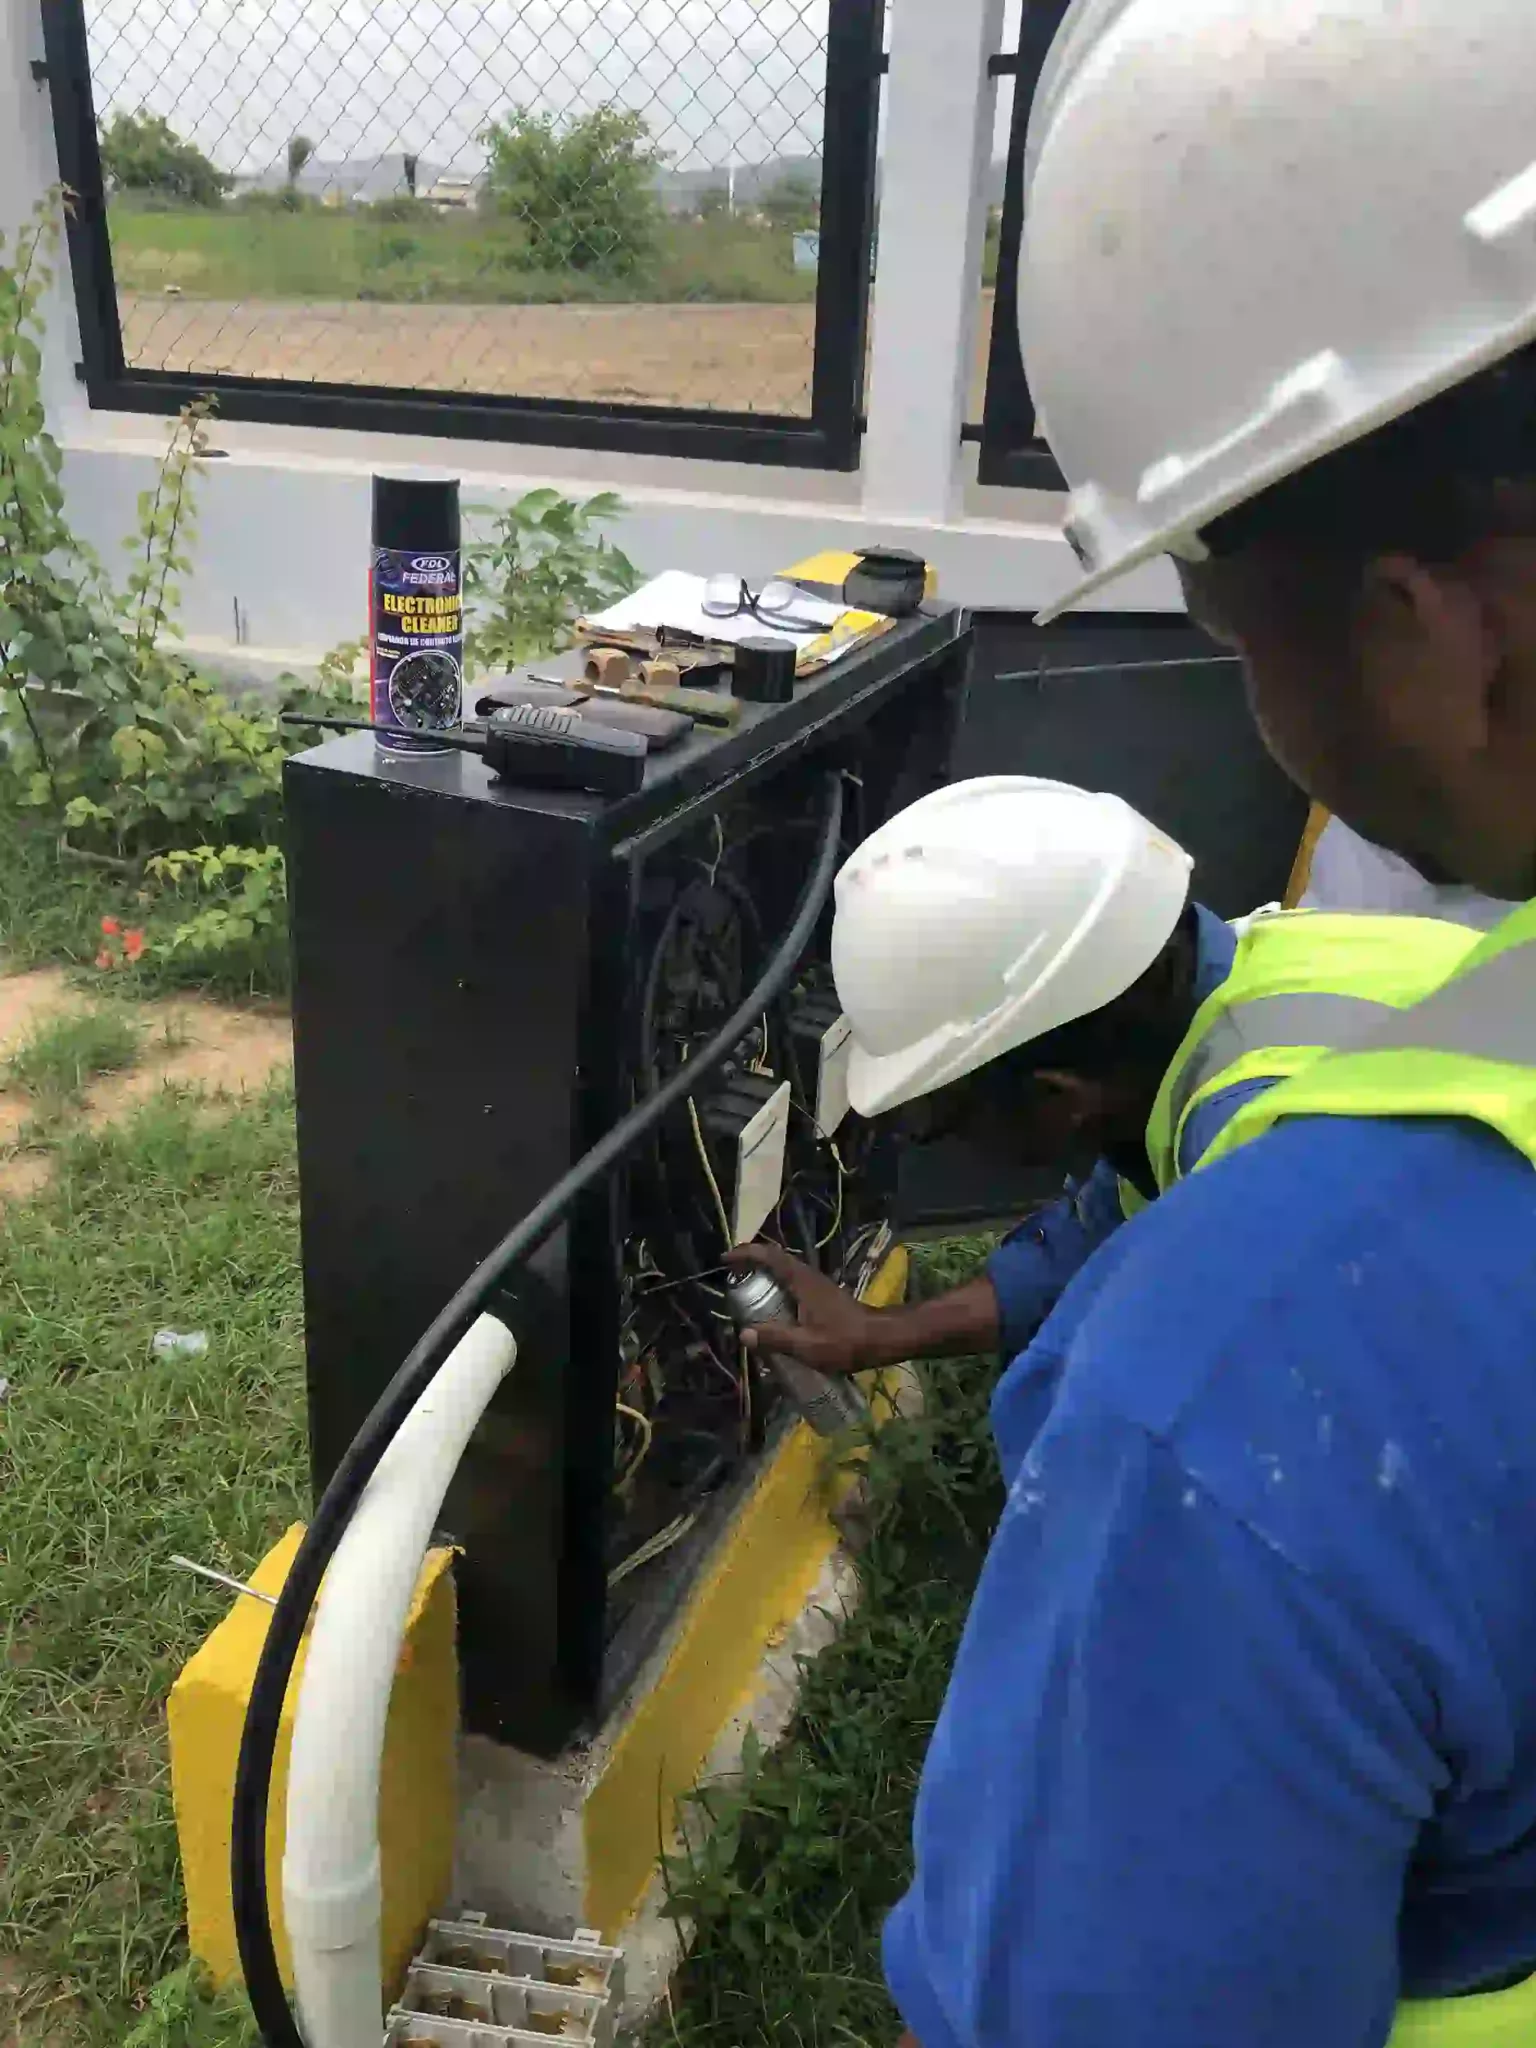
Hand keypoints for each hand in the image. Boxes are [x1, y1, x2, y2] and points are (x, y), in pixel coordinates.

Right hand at [724, 1241, 885, 1375]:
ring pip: (785, 1269)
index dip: (745, 1253)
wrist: (881, 1338)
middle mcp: (808, 1276)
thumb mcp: (807, 1345)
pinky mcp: (823, 1294)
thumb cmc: (845, 1340)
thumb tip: (744, 1334)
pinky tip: (773, 1307)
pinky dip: (777, 1285)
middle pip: (775, 1258)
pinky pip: (793, 1281)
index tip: (725, 1259)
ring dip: (765, 1273)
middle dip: (751, 1262)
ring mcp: (817, 1283)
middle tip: (732, 1276)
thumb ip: (775, 1338)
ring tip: (746, 1291)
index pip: (769, 1256)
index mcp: (801, 1281)